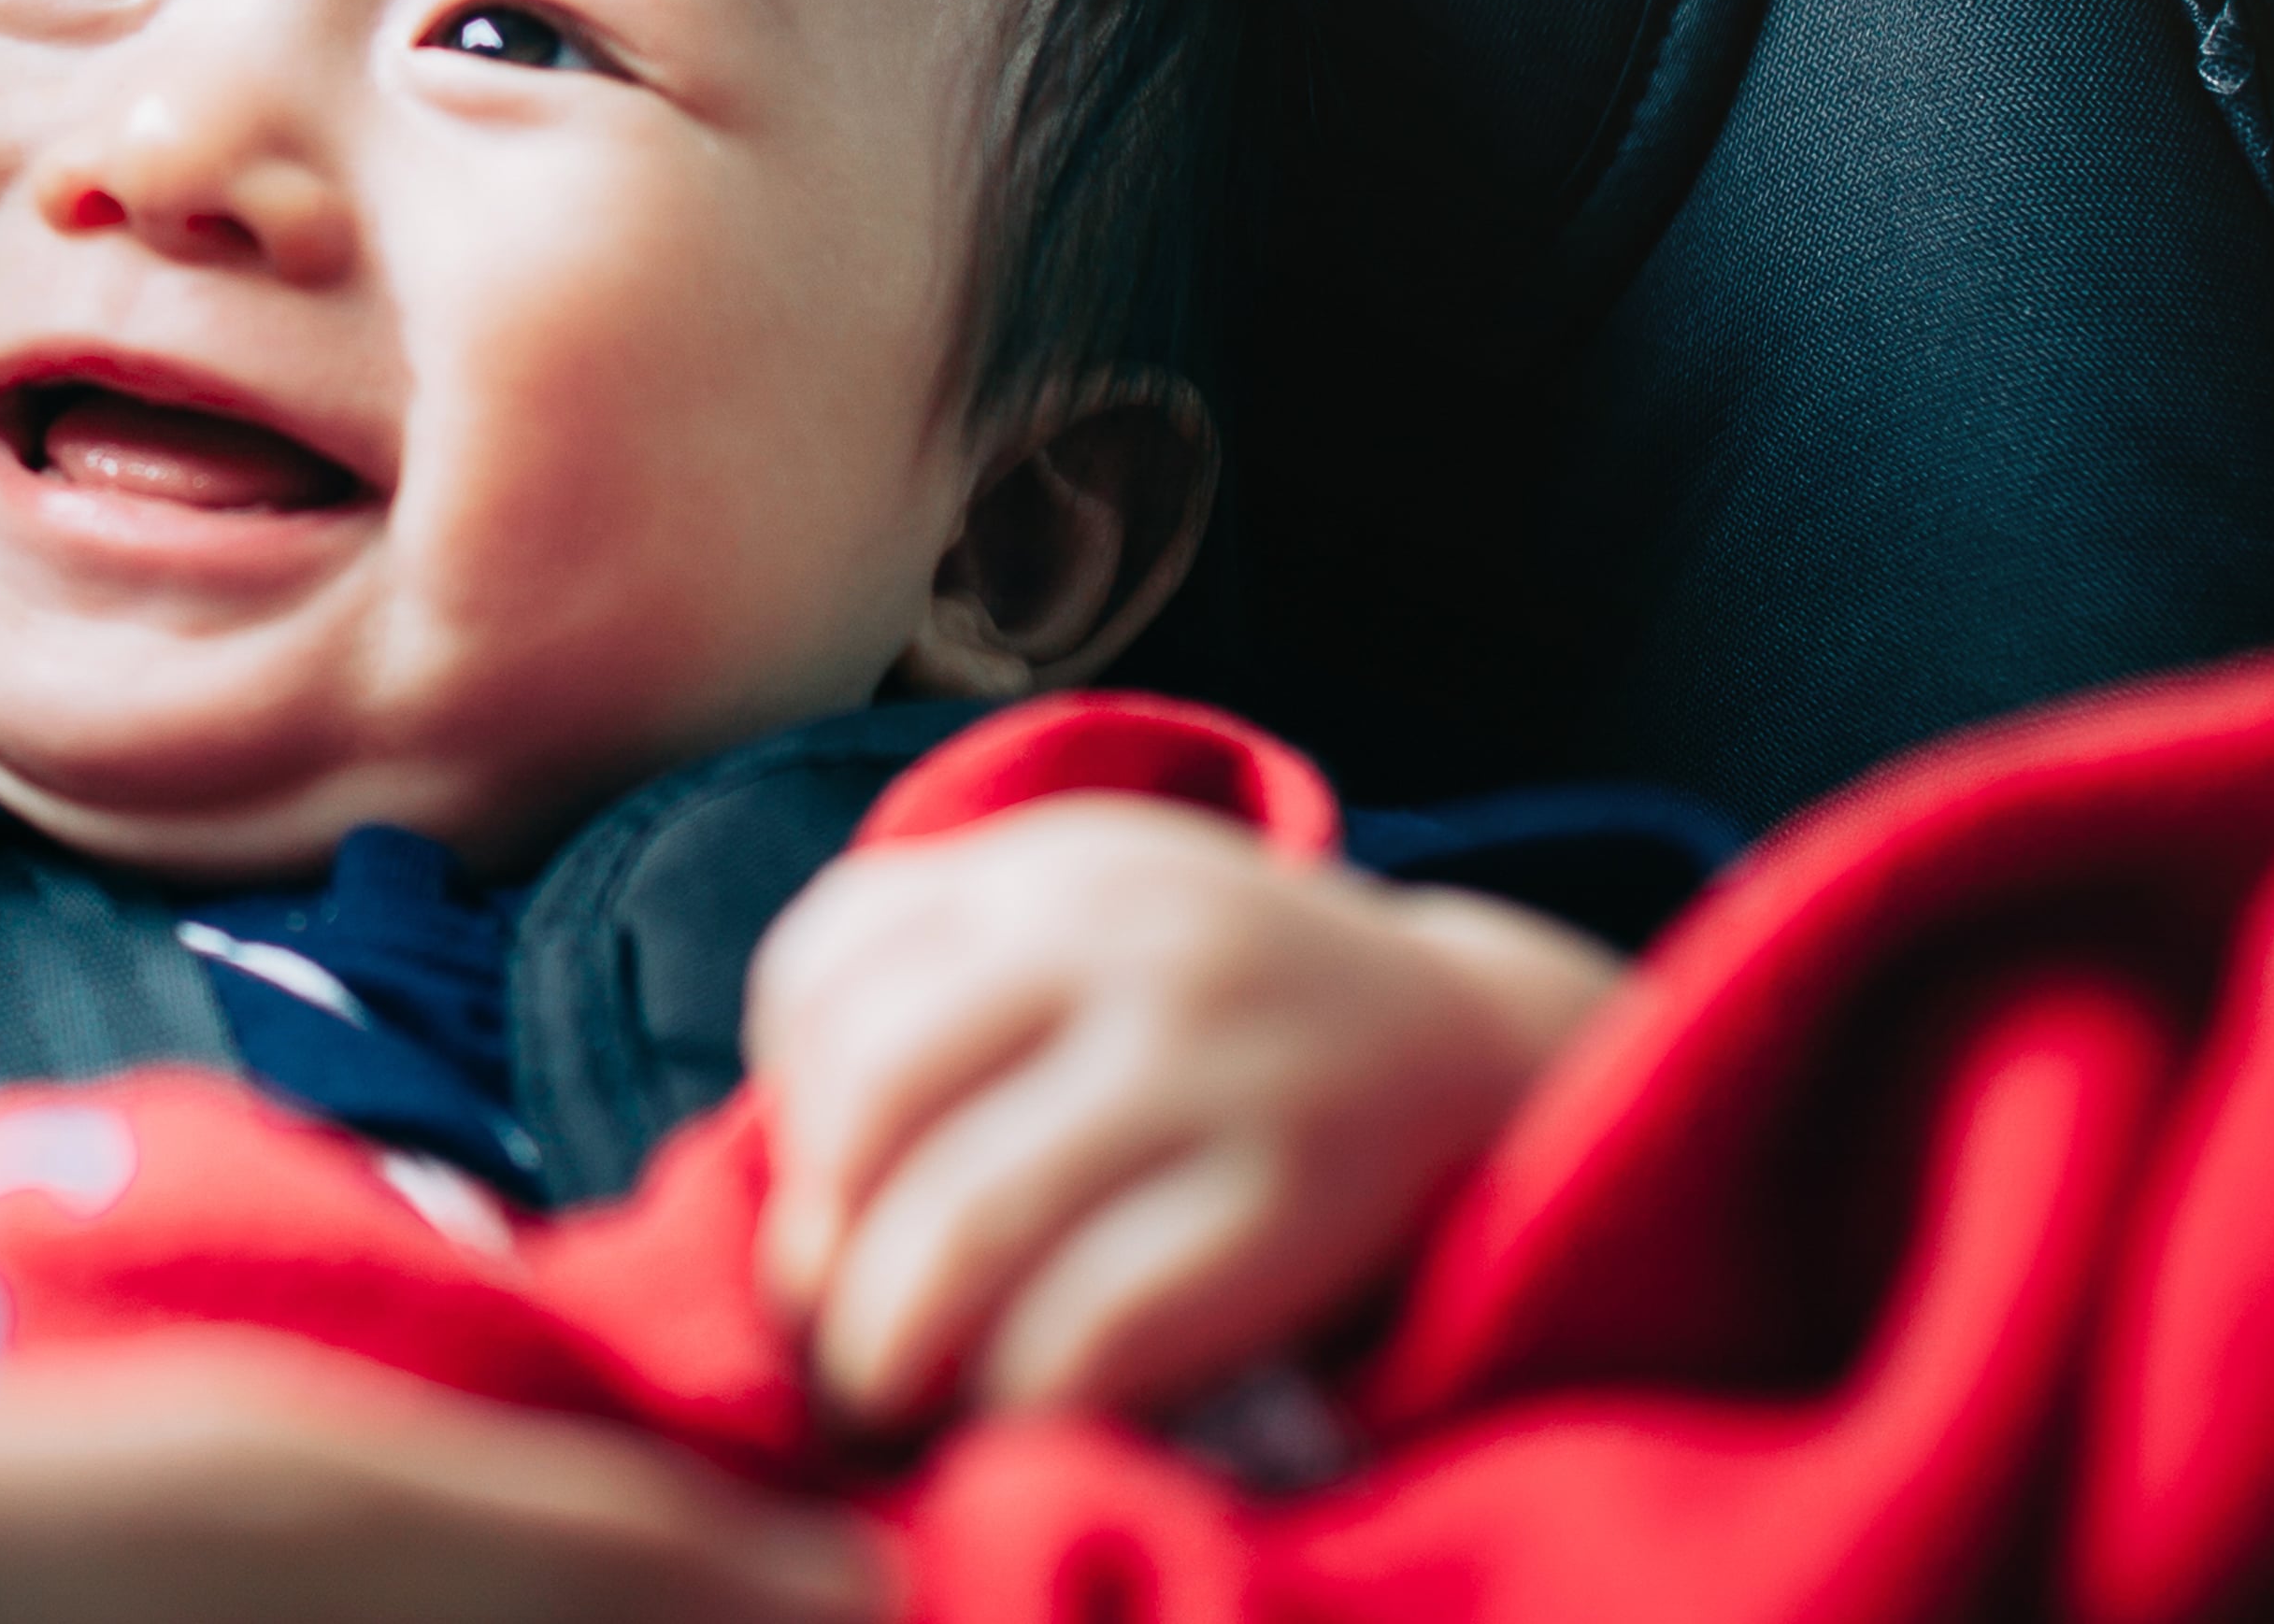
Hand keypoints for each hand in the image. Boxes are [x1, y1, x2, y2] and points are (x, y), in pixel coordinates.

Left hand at [746, 796, 1614, 1435]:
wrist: (1485, 1044)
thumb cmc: (1233, 1024)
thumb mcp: (1097, 936)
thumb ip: (948, 1009)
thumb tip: (795, 1219)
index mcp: (1058, 862)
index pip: (824, 968)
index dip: (789, 1117)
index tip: (820, 1214)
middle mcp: (1127, 935)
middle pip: (870, 1106)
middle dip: (820, 1259)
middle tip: (829, 1345)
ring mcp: (1212, 1059)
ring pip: (959, 1229)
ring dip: (889, 1351)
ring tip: (890, 1402)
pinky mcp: (1290, 1194)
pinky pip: (1086, 1327)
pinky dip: (1018, 1395)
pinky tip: (1022, 1411)